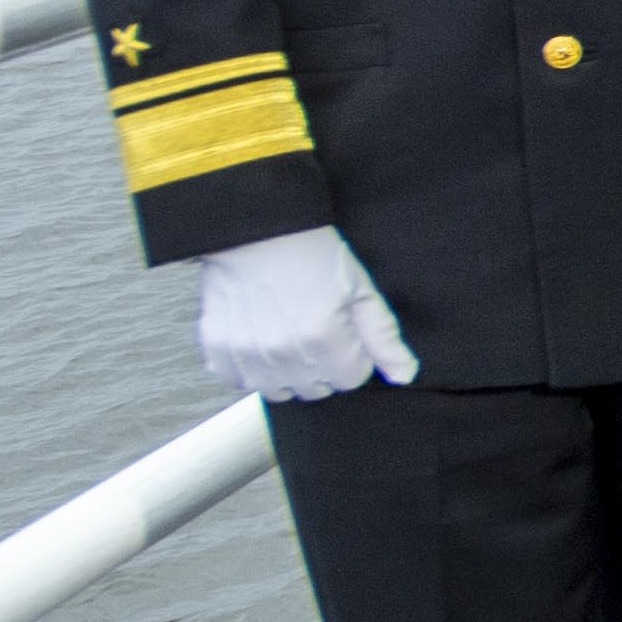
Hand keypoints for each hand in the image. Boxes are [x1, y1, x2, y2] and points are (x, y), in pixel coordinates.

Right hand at [197, 225, 417, 400]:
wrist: (258, 230)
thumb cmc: (311, 253)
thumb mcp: (361, 290)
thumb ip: (384, 338)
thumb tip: (404, 375)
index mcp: (323, 337)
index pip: (351, 380)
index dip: (353, 357)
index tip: (343, 332)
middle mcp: (282, 350)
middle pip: (316, 390)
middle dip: (324, 367)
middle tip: (315, 329)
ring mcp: (246, 351)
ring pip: (279, 392)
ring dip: (288, 373)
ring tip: (287, 335)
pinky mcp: (217, 347)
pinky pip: (240, 382)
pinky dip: (252, 370)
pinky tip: (261, 341)